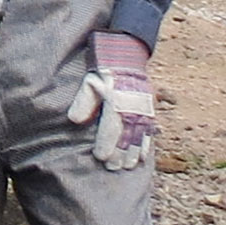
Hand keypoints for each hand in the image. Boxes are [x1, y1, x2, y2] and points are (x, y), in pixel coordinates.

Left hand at [66, 30, 157, 172]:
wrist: (127, 55)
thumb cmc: (103, 70)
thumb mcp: (89, 82)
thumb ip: (83, 102)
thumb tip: (74, 120)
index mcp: (118, 99)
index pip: (112, 126)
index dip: (107, 143)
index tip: (101, 157)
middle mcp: (134, 106)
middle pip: (128, 135)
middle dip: (120, 153)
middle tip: (112, 168)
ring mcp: (144, 108)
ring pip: (141, 135)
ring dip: (133, 153)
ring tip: (126, 166)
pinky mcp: (150, 109)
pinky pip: (150, 130)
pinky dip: (147, 145)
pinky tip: (142, 157)